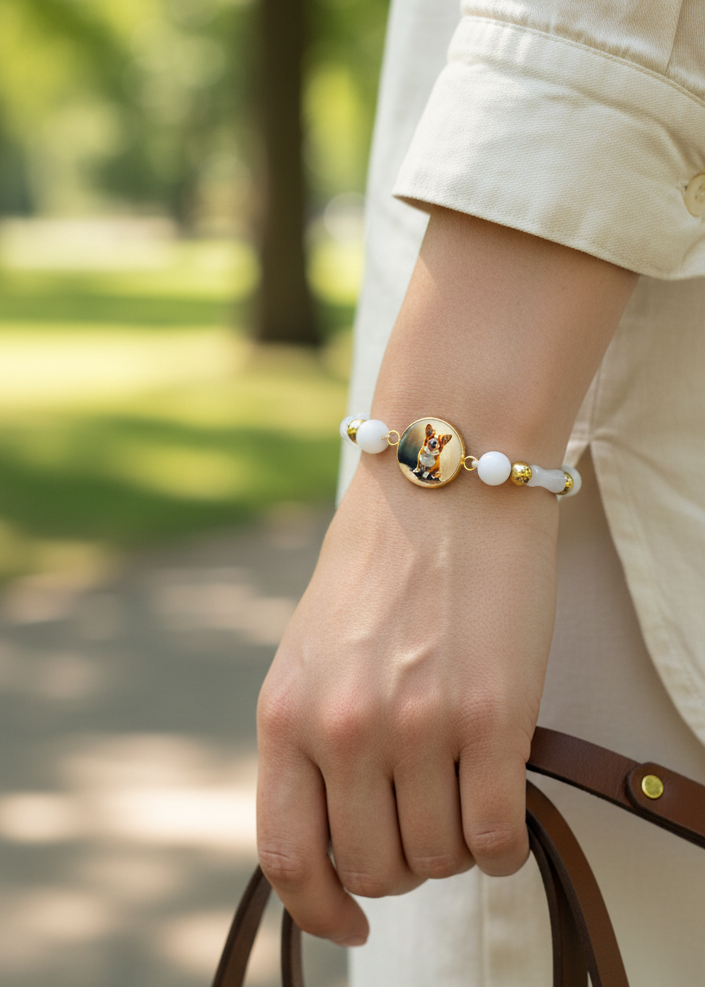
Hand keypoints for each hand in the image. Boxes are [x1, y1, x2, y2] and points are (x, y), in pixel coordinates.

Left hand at [256, 452, 558, 945]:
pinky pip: (497, 837)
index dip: (320, 908)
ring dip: (453, 851)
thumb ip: (311, 738)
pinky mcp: (493, 717)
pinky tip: (502, 819)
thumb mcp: (310, 652)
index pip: (286, 855)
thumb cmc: (381, 564)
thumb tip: (337, 827)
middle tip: (423, 833)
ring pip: (438, 859)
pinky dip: (503, 848)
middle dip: (400, 869)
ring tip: (463, 804)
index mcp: (286, 713)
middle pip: (372, 867)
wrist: (444, 482)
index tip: (349, 922)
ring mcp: (417, 724)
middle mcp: (344, 728)